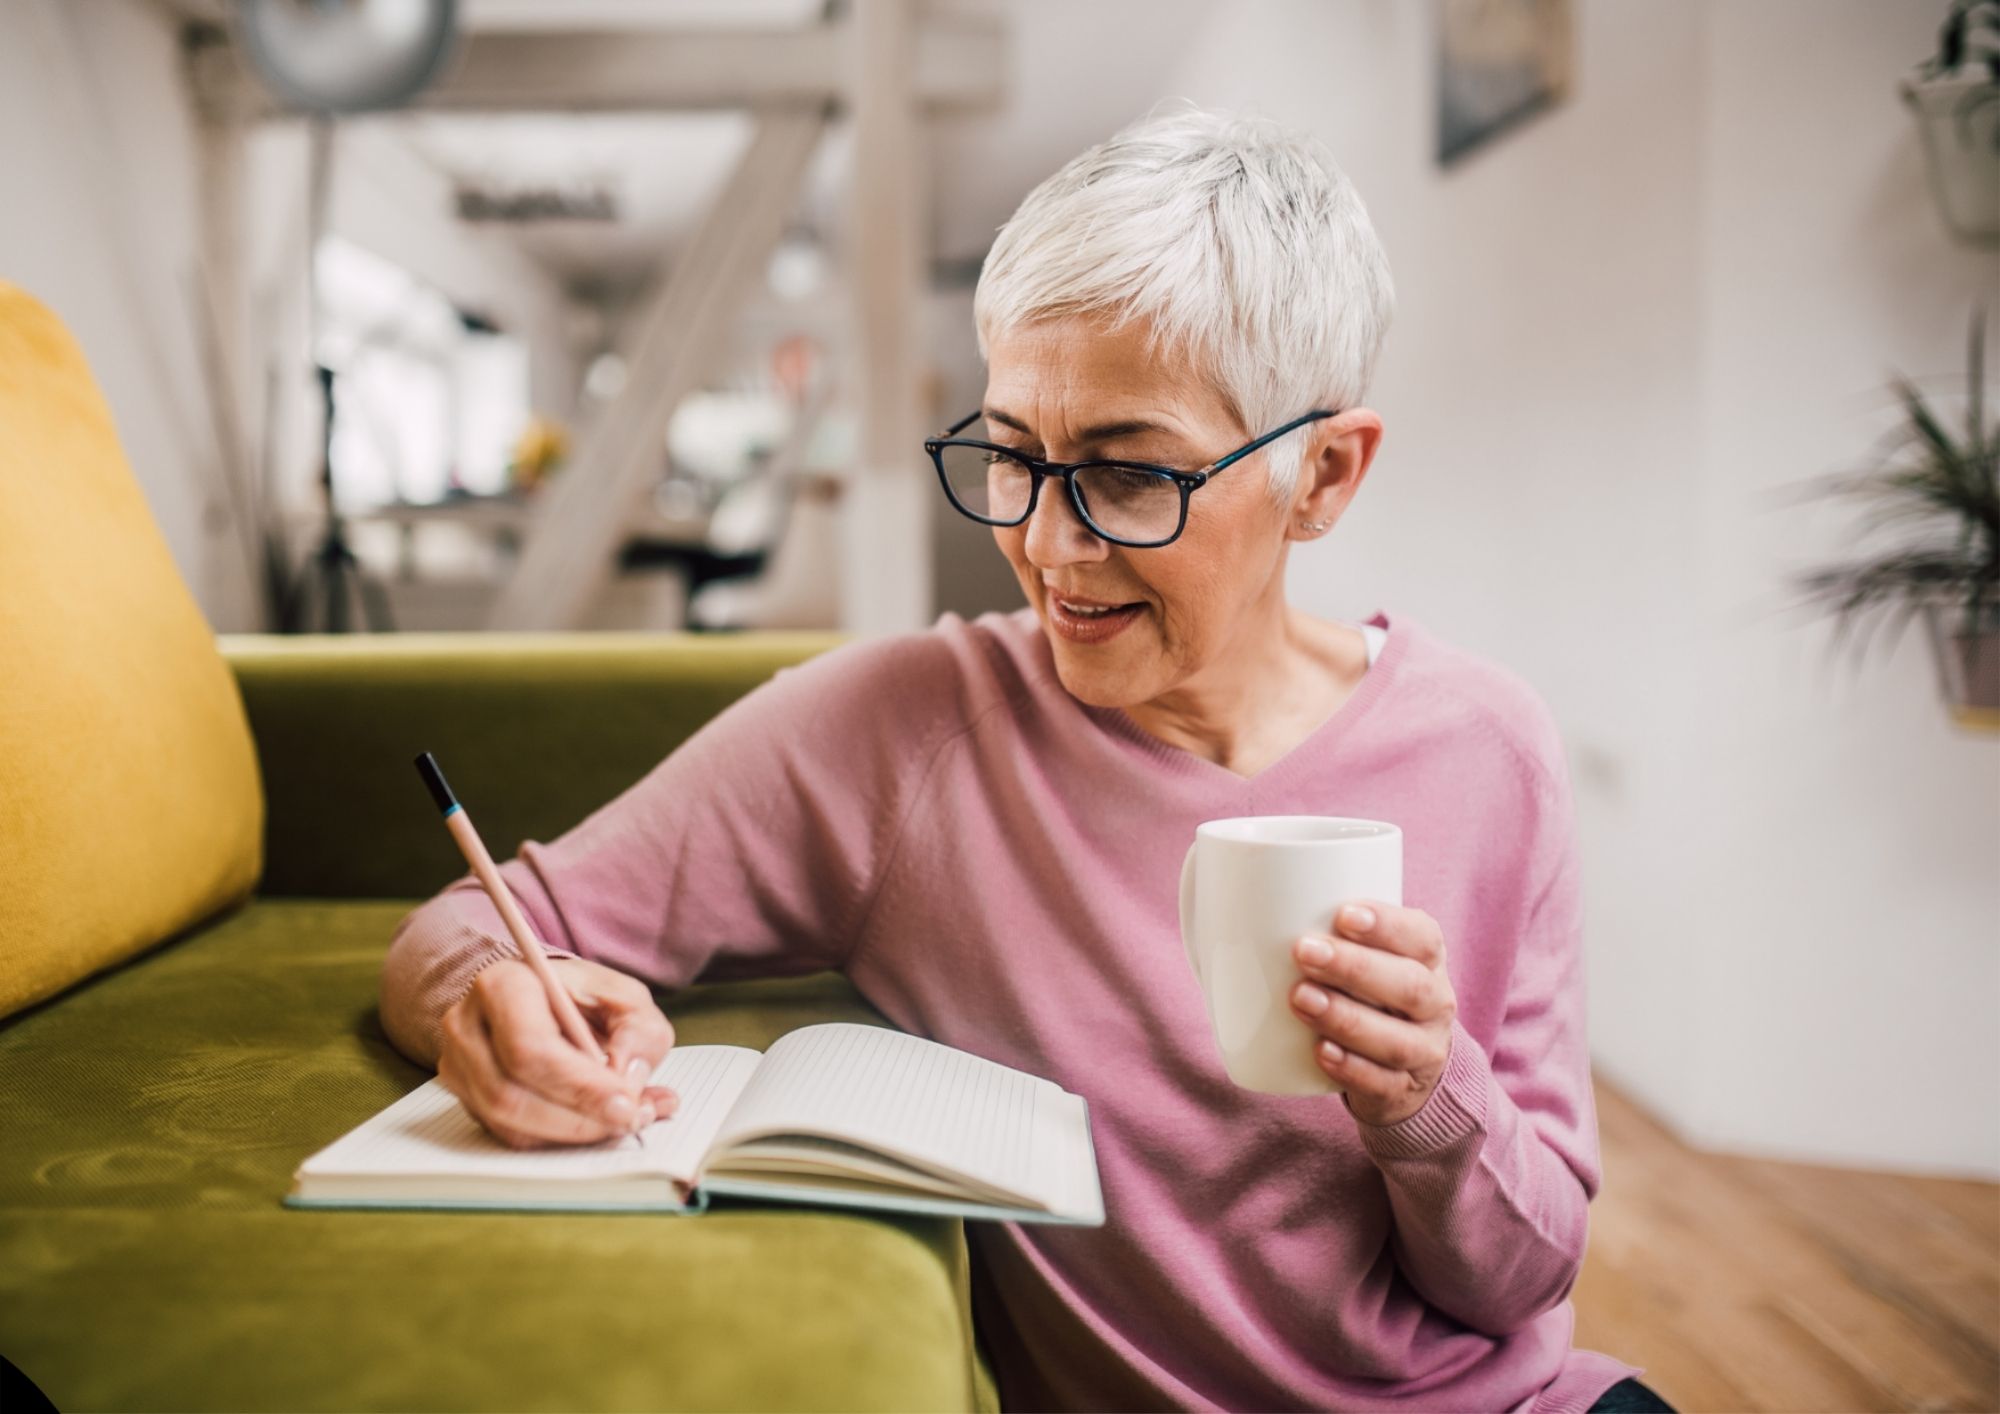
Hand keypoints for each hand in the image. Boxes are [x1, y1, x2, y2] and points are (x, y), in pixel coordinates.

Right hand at [436, 955, 679, 1148]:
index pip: (528, 1047)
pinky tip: (596, 1124)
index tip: (625, 1103)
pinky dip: (559, 1139)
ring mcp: (460, 1065)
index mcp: (503, 984)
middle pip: (510, 1093)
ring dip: (572, 1133)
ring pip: (508, 1122)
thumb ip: (640, 1031)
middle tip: (629, 1120)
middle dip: (578, 1117)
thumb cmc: (582, 997)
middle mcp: (468, 1026)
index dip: (578, 1085)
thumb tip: (629, 1078)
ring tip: (623, 1121)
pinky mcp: (468, 1097)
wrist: (545, 1000)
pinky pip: (510, 1135)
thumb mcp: (625, 997)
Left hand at [1289, 902, 1456, 1126]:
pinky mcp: (1402, 1091)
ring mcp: (1423, 1052)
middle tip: (1304, 951)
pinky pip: (1382, 1084)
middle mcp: (1434, 1004)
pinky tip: (1319, 1051)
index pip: (1422, 937)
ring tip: (1301, 999)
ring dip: (1345, 1018)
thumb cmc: (1368, 992)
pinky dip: (1350, 1068)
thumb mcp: (1365, 955)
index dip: (1388, 925)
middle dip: (1355, 968)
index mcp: (1427, 960)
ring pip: (1396, 1040)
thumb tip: (1238, 904)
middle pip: (1409, 986)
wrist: (1405, 1066)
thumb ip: (1328, 930)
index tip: (1343, 914)